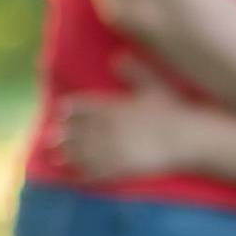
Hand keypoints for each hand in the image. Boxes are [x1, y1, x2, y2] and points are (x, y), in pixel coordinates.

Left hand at [57, 78, 194, 180]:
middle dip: (62, 136)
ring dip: (67, 156)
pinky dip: (83, 175)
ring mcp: (112, 149)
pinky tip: (75, 178)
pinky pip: (97, 173)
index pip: (83, 108)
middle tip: (50, 140)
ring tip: (56, 159)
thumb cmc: (173, 110)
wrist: (186, 138)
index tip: (60, 113)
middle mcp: (107, 129)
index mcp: (112, 108)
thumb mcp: (154, 84)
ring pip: (82, 154)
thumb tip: (117, 57)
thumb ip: (134, 71)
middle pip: (77, 133)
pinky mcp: (121, 168)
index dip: (69, 111)